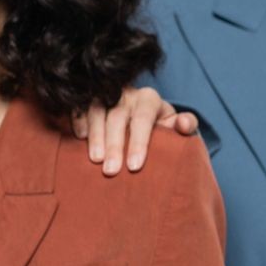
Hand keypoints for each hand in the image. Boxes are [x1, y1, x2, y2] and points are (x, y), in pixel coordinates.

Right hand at [72, 87, 197, 175]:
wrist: (142, 118)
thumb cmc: (160, 127)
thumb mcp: (175, 126)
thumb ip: (185, 126)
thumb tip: (186, 124)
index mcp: (149, 99)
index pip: (143, 118)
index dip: (139, 142)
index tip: (135, 166)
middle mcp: (126, 94)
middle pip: (118, 117)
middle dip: (115, 145)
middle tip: (112, 171)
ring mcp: (105, 95)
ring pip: (97, 112)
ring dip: (96, 136)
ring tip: (95, 160)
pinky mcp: (88, 100)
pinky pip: (80, 107)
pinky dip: (79, 121)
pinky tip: (80, 139)